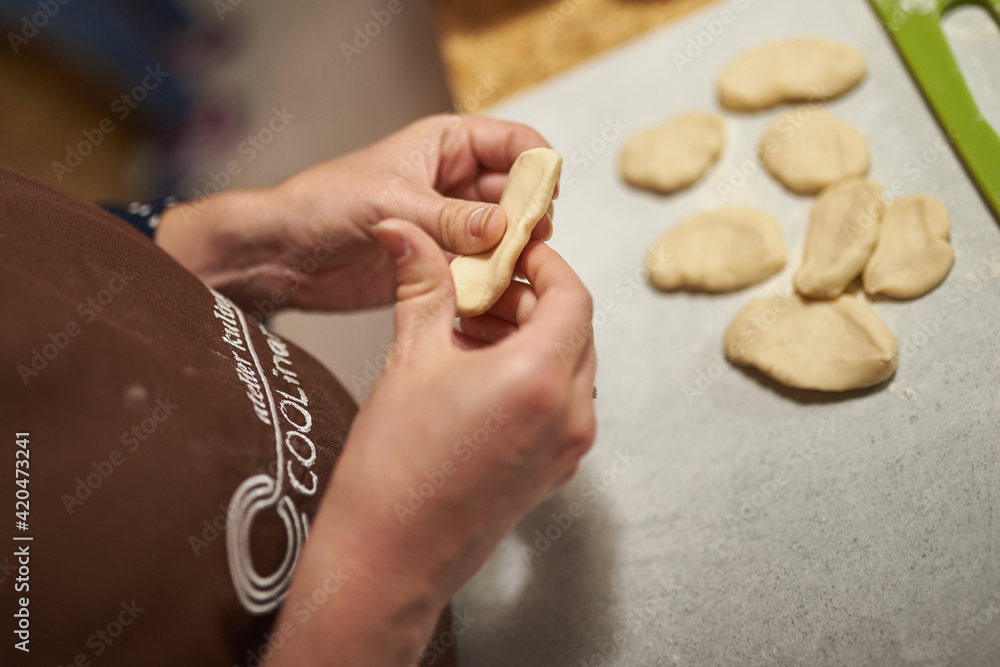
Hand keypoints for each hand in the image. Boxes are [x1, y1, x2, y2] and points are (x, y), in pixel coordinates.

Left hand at [155, 114, 555, 313]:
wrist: (283, 254)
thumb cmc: (322, 204)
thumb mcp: (389, 201)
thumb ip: (448, 217)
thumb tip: (502, 228)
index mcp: (447, 144)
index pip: (515, 141)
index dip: (537, 166)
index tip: (546, 197)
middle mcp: (455, 182)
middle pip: (518, 193)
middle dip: (529, 216)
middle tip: (530, 243)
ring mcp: (450, 225)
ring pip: (503, 235)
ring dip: (511, 253)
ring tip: (509, 272)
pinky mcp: (441, 263)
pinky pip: (481, 269)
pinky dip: (491, 280)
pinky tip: (491, 293)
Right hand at [264, 220, 595, 666]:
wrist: (387, 560)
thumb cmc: (393, 471)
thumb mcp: (410, 360)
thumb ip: (421, 286)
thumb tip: (404, 233)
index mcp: (540, 380)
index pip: (572, 296)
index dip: (544, 264)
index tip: (512, 253)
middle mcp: (569, 415)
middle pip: (575, 329)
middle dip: (531, 300)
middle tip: (480, 290)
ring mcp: (567, 449)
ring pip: (570, 366)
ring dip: (531, 337)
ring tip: (470, 330)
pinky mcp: (554, 471)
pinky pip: (562, 404)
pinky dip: (533, 376)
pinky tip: (479, 373)